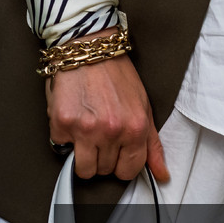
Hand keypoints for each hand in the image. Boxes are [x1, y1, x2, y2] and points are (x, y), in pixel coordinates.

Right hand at [46, 35, 169, 182]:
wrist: (89, 48)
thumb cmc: (117, 75)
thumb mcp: (144, 108)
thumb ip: (152, 145)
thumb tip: (162, 175)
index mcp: (135, 129)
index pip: (128, 171)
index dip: (120, 164)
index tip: (115, 152)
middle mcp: (111, 132)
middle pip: (104, 170)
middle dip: (101, 155)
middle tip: (98, 131)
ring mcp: (85, 129)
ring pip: (83, 168)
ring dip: (82, 153)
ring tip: (85, 129)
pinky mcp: (62, 122)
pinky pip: (61, 147)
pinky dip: (64, 136)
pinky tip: (72, 116)